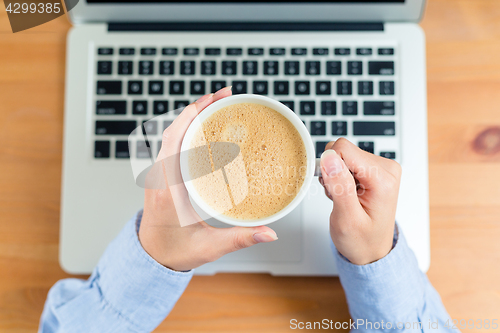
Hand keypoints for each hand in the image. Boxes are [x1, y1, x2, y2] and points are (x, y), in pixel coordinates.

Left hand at [138, 87, 277, 270]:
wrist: (151, 256)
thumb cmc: (174, 251)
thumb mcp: (209, 247)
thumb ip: (240, 238)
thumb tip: (269, 233)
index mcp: (168, 189)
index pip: (175, 140)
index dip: (193, 116)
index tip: (214, 100)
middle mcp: (159, 176)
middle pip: (174, 129)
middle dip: (199, 107)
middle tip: (225, 94)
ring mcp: (158, 173)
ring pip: (171, 133)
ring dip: (192, 115)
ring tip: (218, 104)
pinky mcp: (162, 174)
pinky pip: (171, 142)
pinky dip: (187, 128)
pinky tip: (205, 126)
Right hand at [319, 138, 401, 264]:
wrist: (372, 250)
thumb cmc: (362, 240)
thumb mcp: (347, 219)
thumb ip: (339, 186)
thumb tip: (330, 157)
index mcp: (383, 179)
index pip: (344, 149)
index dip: (329, 167)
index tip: (331, 188)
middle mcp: (386, 168)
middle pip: (343, 150)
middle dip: (332, 172)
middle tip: (338, 196)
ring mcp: (381, 167)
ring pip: (342, 154)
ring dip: (335, 176)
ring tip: (343, 197)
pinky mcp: (374, 168)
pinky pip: (347, 160)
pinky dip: (340, 177)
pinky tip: (346, 193)